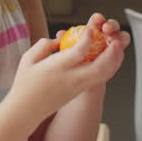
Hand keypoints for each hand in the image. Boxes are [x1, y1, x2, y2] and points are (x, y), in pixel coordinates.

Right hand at [7, 15, 126, 126]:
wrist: (25, 111)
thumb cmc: (24, 84)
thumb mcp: (28, 59)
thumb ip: (44, 45)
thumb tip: (59, 39)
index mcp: (56, 69)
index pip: (78, 53)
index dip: (87, 39)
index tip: (90, 29)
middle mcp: (69, 79)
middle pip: (98, 67)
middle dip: (111, 53)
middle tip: (115, 40)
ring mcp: (76, 88)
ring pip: (102, 75)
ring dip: (114, 61)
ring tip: (117, 48)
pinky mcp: (78, 92)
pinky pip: (98, 80)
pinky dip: (108, 69)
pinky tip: (110, 60)